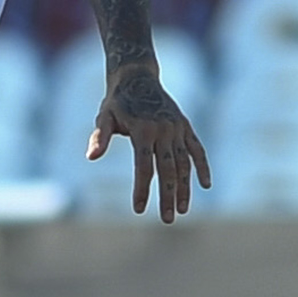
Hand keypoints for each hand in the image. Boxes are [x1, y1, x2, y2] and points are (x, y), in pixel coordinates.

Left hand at [88, 71, 211, 222]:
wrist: (137, 77)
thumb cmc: (116, 101)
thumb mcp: (104, 117)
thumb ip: (100, 137)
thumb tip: (91, 157)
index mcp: (142, 130)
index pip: (143, 166)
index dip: (142, 189)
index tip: (139, 209)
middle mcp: (163, 130)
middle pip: (168, 169)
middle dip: (168, 196)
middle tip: (168, 219)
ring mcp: (177, 129)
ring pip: (184, 163)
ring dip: (185, 188)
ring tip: (182, 210)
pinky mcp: (186, 127)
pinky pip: (197, 149)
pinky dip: (203, 167)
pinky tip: (206, 185)